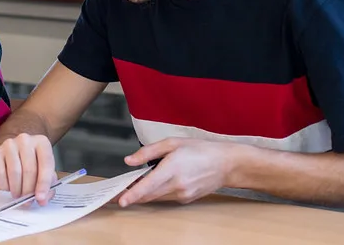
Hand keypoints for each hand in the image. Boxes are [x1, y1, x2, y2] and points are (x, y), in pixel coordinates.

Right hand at [0, 133, 58, 205]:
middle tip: (27, 201)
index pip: (46, 163)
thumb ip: (48, 185)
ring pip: (14, 172)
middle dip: (28, 190)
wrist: (16, 149)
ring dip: (16, 189)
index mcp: (41, 142)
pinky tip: (8, 187)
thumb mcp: (45, 170)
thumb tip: (42, 199)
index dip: (44, 183)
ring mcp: (9, 144)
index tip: (40, 198)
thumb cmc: (33, 162)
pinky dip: (4, 185)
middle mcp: (25, 140)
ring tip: (18, 194)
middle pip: (29, 169)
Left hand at [118, 138, 236, 206]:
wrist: (226, 164)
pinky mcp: (186, 199)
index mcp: (172, 168)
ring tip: (132, 185)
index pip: (148, 185)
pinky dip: (157, 192)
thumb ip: (148, 152)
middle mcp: (177, 185)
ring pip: (156, 197)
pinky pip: (166, 197)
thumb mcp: (172, 143)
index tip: (121, 200)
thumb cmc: (201, 150)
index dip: (133, 194)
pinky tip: (154, 183)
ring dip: (143, 193)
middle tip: (117, 193)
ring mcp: (183, 194)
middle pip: (149, 194)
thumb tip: (130, 161)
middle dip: (132, 195)